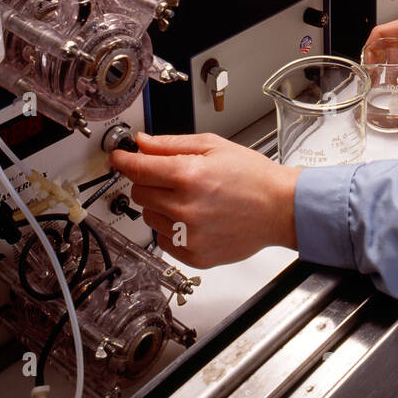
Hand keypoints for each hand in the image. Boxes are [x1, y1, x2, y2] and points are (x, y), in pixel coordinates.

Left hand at [109, 132, 299, 268]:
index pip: (137, 168)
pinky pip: (163, 240)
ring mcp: (188, 234)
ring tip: (189, 199)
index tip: (117, 158)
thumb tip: (141, 143)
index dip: (123, 161)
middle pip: (139, 192)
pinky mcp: (193, 255)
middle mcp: (185, 207)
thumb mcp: (213, 146)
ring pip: (148, 218)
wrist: (280, 208)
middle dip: (149, 181)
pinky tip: (194, 218)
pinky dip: (171, 228)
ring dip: (160, 206)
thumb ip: (171, 145)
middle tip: (172, 178)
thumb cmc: (252, 177)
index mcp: (188, 175)